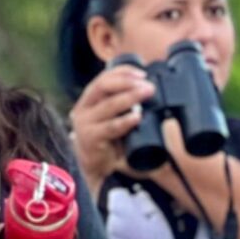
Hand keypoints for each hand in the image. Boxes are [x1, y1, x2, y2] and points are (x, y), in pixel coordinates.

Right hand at [70, 62, 155, 187]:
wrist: (98, 167)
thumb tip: (154, 90)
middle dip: (127, 82)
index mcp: (91, 98)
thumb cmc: (110, 137)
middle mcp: (85, 107)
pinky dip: (124, 121)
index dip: (123, 72)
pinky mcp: (90, 139)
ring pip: (108, 105)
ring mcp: (85, 123)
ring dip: (130, 97)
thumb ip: (128, 104)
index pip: (105, 77)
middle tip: (149, 85)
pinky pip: (109, 128)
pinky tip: (136, 117)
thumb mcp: (116, 116)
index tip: (143, 72)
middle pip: (103, 86)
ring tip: (147, 92)